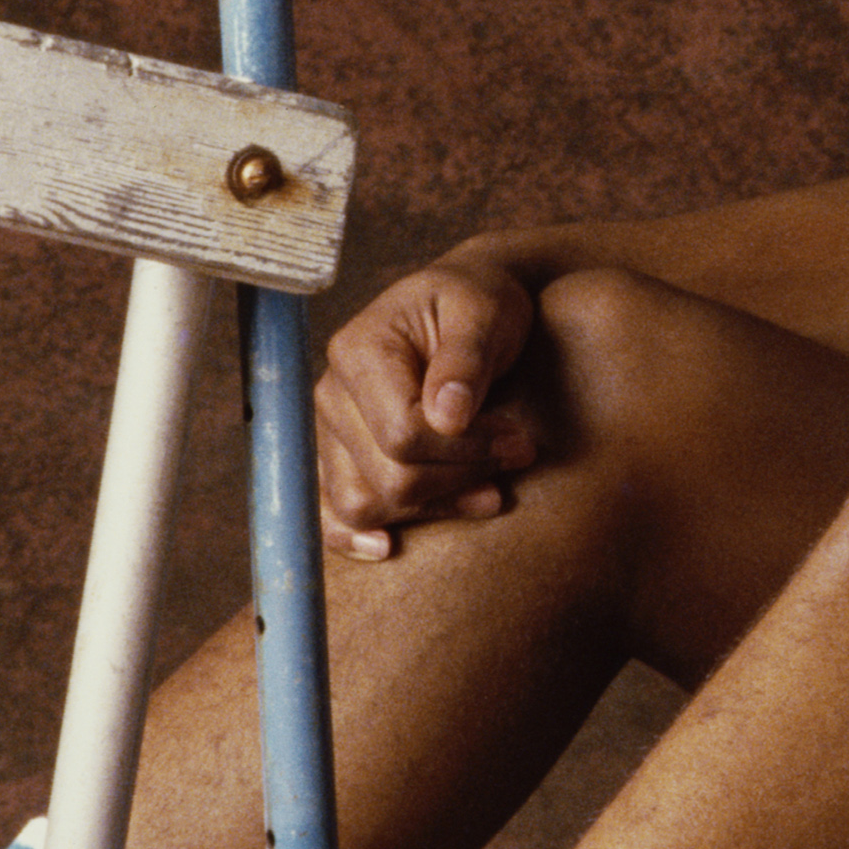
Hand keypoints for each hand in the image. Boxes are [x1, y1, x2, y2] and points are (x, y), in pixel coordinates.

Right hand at [313, 258, 546, 555]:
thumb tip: (448, 416)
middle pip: (385, 476)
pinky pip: (329, 513)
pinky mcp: (338, 456)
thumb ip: (466, 357)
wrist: (465, 305)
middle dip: (460, 478)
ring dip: (430, 509)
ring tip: (489, 491)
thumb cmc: (478, 302)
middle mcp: (331, 393)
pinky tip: (390, 546)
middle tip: (518, 454)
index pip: (403, 434)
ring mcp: (329, 429)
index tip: (519, 440)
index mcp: (359, 351)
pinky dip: (355, 536)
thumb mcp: (484, 309)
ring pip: (360, 504)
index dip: (467, 450)